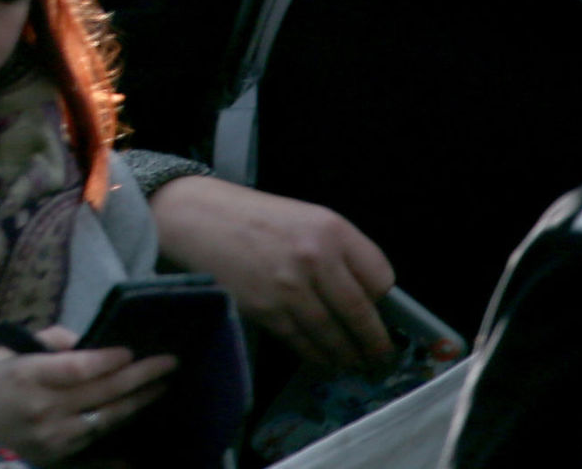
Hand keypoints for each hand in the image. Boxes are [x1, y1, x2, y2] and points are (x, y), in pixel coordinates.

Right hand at [0, 329, 175, 464]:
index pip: (78, 367)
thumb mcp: (3, 355)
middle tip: (169, 363)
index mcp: (26, 376)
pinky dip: (120, 447)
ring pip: (106, 420)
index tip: (133, 350)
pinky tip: (142, 444)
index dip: (109, 360)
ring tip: (161, 388)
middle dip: (140, 377)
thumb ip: (44, 344)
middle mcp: (44, 409)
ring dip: (137, 403)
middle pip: (101, 393)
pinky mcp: (57, 460)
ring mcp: (53, 439)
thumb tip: (82, 343)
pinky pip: (97, 452)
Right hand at [151, 174, 395, 371]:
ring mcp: (290, 286)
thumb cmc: (254, 218)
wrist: (198, 219)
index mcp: (331, 228)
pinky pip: (303, 342)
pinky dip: (317, 356)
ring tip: (353, 362)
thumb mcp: (305, 218)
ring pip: (333, 335)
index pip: (380, 277)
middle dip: (374, 343)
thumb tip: (365, 297)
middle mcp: (315, 256)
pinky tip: (324, 358)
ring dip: (348, 355)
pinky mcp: (266, 309)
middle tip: (380, 356)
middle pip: (361, 313)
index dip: (382, 299)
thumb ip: (338, 251)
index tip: (379, 311)